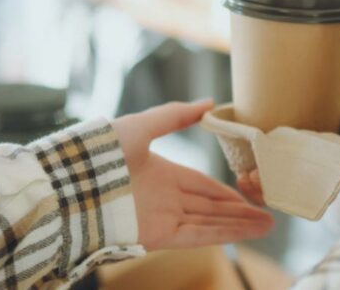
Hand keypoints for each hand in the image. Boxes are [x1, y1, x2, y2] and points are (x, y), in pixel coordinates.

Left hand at [112, 100, 274, 249]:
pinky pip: (198, 236)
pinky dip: (223, 234)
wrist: (71, 184)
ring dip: (239, 225)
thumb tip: (209, 103)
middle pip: (210, 207)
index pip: (201, 185)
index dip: (226, 190)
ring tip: (268, 226)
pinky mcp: (158, 236)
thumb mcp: (142, 126)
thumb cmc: (99, 153)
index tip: (249, 192)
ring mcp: (162, 219)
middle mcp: (164, 199)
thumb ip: (175, 116)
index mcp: (160, 174)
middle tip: (268, 214)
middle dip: (239, 211)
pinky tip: (246, 232)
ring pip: (209, 223)